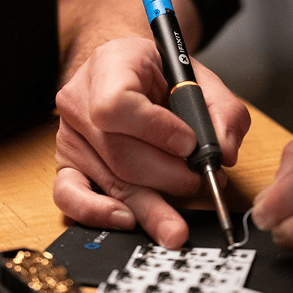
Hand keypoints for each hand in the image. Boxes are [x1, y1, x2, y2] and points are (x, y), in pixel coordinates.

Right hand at [54, 37, 250, 248]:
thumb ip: (223, 112)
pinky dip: (96, 213)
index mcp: (110, 65)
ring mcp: (71, 135)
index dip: (155, 130)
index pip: (117, 105)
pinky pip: (69, 194)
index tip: (188, 144)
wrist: (130, 74)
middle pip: (119, 152)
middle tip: (199, 183)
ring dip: (149, 206)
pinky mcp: (67, 164)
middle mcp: (80, 100)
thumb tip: (224, 153)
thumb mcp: (200, 79)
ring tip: (176, 226)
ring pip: (109, 179)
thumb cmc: (161, 76)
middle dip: (167, 176)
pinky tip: (127, 220)